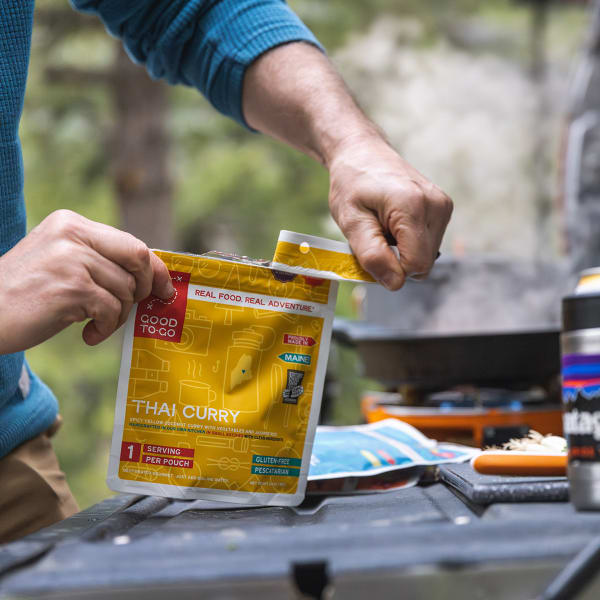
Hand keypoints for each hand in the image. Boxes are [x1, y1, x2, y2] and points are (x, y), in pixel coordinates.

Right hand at [0, 210, 173, 353]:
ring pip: (126, 290)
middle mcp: (73, 235)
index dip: (155, 269)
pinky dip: (105, 328)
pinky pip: (112, 310)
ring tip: (94, 323)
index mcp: (72, 224)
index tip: (164, 289)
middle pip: (138, 258)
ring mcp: (71, 260)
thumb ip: (99, 260)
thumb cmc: (25, 293)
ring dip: (117, 315)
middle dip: (144, 288)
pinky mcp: (71, 288)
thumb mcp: (61, 261)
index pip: (132, 242)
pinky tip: (87, 334)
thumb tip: (151, 276)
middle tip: (132, 308)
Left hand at [328, 134, 452, 289]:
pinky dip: (409, 242)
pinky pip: (428, 244)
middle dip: (396, 260)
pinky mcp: (443, 208)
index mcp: (413, 206)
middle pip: (423, 263)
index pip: (415, 264)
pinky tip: (394, 222)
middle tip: (374, 235)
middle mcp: (437, 205)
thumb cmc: (352, 184)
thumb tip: (395, 284)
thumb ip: (372, 254)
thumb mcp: (351, 221)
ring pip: (427, 256)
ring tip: (383, 226)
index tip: (370, 251)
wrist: (362, 153)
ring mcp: (443, 206)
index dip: (390, 269)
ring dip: (401, 251)